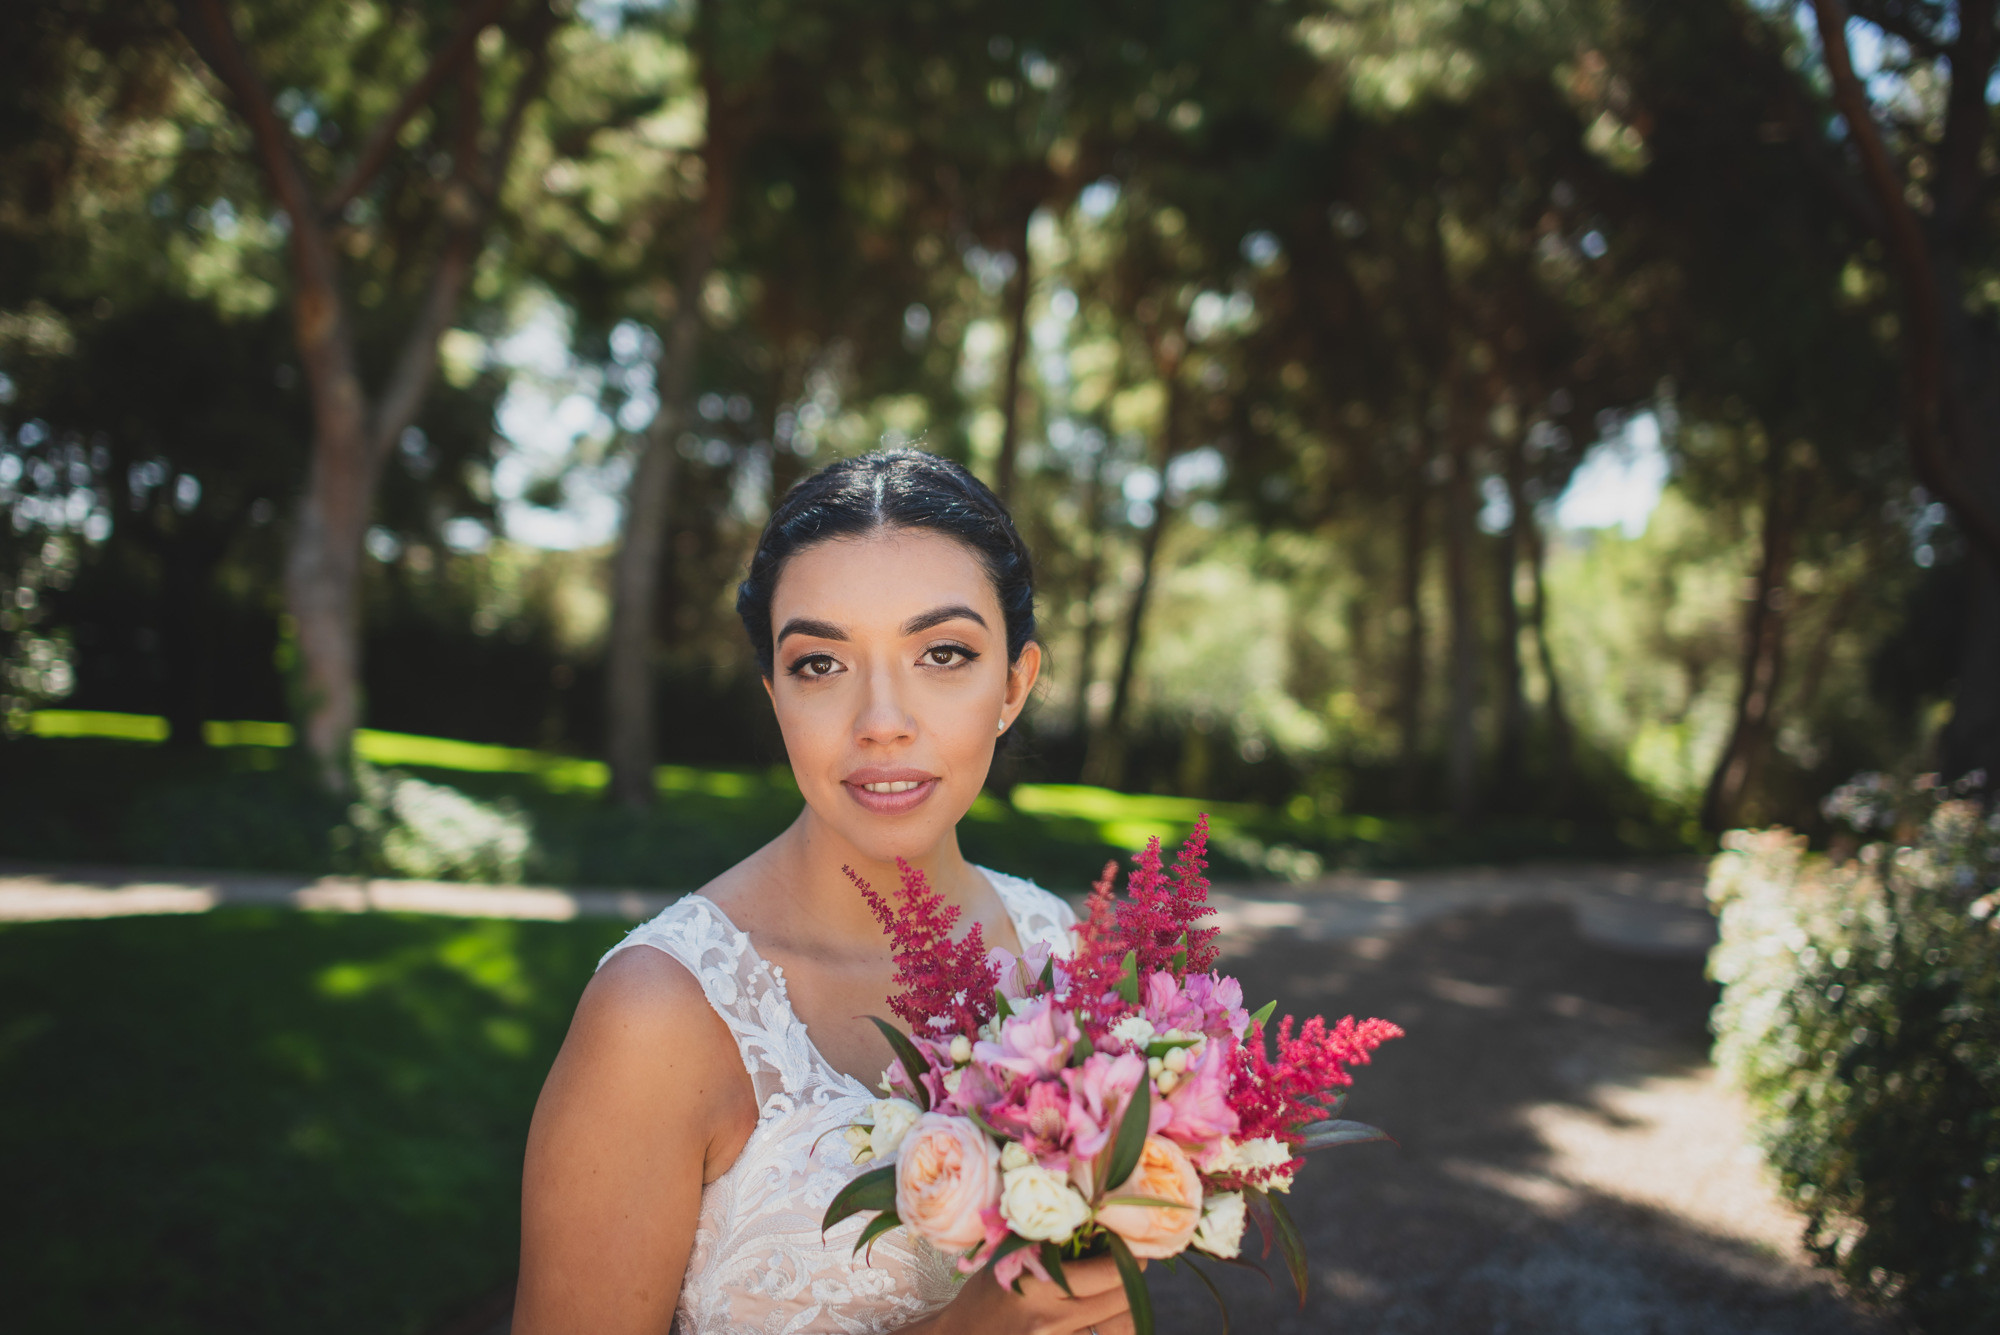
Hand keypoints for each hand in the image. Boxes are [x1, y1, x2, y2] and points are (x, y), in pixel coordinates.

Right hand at [922, 1255, 1140, 1334]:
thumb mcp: (1008, 1260)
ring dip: (1124, 1308)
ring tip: (1114, 1292)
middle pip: (1122, 1301)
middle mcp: (1053, 1323)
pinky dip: (1108, 1328)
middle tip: (1127, 1263)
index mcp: (1039, 1289)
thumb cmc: (984, 1296)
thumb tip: (1095, 1218)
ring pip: (1121, 1327)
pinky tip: (1099, 1317)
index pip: (1109, 1273)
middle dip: (1129, 1279)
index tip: (1130, 1245)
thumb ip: (1047, 1243)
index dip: (1129, 1256)